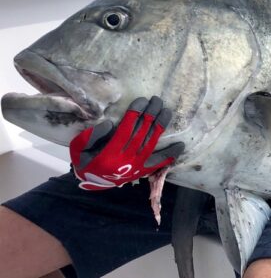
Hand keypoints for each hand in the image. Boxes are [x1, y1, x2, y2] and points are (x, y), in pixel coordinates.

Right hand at [69, 96, 183, 190]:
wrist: (91, 183)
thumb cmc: (85, 161)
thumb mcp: (78, 148)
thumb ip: (91, 136)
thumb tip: (110, 124)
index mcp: (108, 155)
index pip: (126, 129)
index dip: (135, 113)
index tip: (142, 100)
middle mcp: (124, 162)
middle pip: (142, 133)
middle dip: (151, 114)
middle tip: (157, 100)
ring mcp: (136, 167)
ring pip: (152, 144)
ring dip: (161, 126)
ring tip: (167, 111)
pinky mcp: (142, 171)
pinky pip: (158, 163)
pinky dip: (170, 155)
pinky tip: (180, 146)